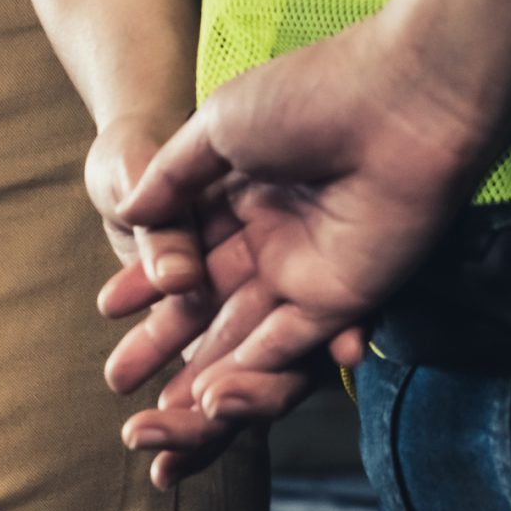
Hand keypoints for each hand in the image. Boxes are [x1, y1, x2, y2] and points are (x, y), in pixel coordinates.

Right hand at [104, 14, 494, 479]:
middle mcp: (275, 237)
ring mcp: (308, 271)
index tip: (109, 310)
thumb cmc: (312, 96)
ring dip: (201, 377)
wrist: (401, 100)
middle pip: (209, 305)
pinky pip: (289, 345)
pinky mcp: (343, 298)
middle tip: (117, 378)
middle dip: (163, 345)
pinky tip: (207, 397)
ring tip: (157, 414)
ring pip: (243, 337)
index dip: (148, 285)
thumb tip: (127, 213)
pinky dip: (249, 374)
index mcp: (245, 193)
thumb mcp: (217, 127)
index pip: (187, 252)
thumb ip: (171, 178)